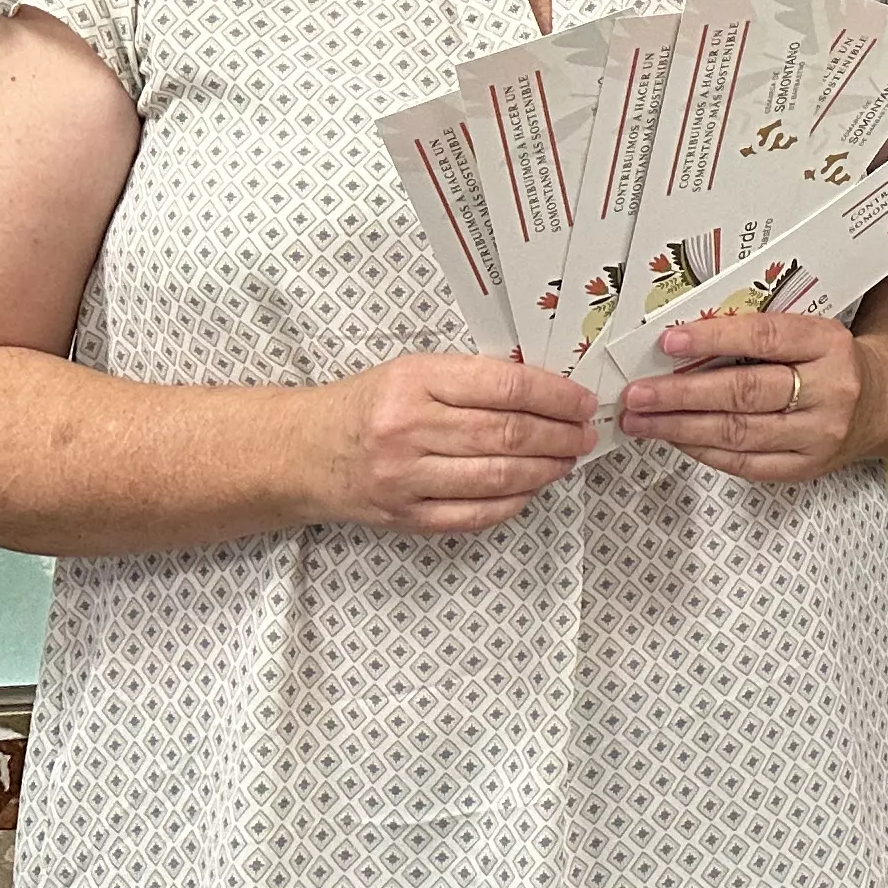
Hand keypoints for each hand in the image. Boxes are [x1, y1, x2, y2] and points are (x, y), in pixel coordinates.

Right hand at [306, 352, 596, 534]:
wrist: (303, 452)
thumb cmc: (368, 405)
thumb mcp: (414, 371)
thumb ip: (473, 379)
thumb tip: (546, 391)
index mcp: (416, 381)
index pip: (505, 386)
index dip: (555, 396)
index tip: (582, 402)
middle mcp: (408, 429)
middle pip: (507, 434)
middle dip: (560, 436)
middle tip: (585, 435)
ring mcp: (405, 478)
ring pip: (497, 477)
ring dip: (545, 470)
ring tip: (567, 460)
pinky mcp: (404, 516)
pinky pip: (473, 515)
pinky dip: (512, 503)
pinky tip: (531, 489)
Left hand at [619, 309, 880, 482]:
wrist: (881, 401)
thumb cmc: (830, 361)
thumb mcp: (809, 332)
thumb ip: (758, 333)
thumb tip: (684, 342)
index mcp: (828, 344)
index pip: (766, 337)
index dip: (714, 339)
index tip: (669, 342)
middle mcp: (829, 390)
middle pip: (745, 392)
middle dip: (681, 394)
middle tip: (638, 393)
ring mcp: (818, 434)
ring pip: (739, 433)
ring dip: (681, 428)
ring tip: (642, 421)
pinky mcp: (806, 467)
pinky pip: (745, 463)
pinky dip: (704, 451)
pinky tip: (676, 439)